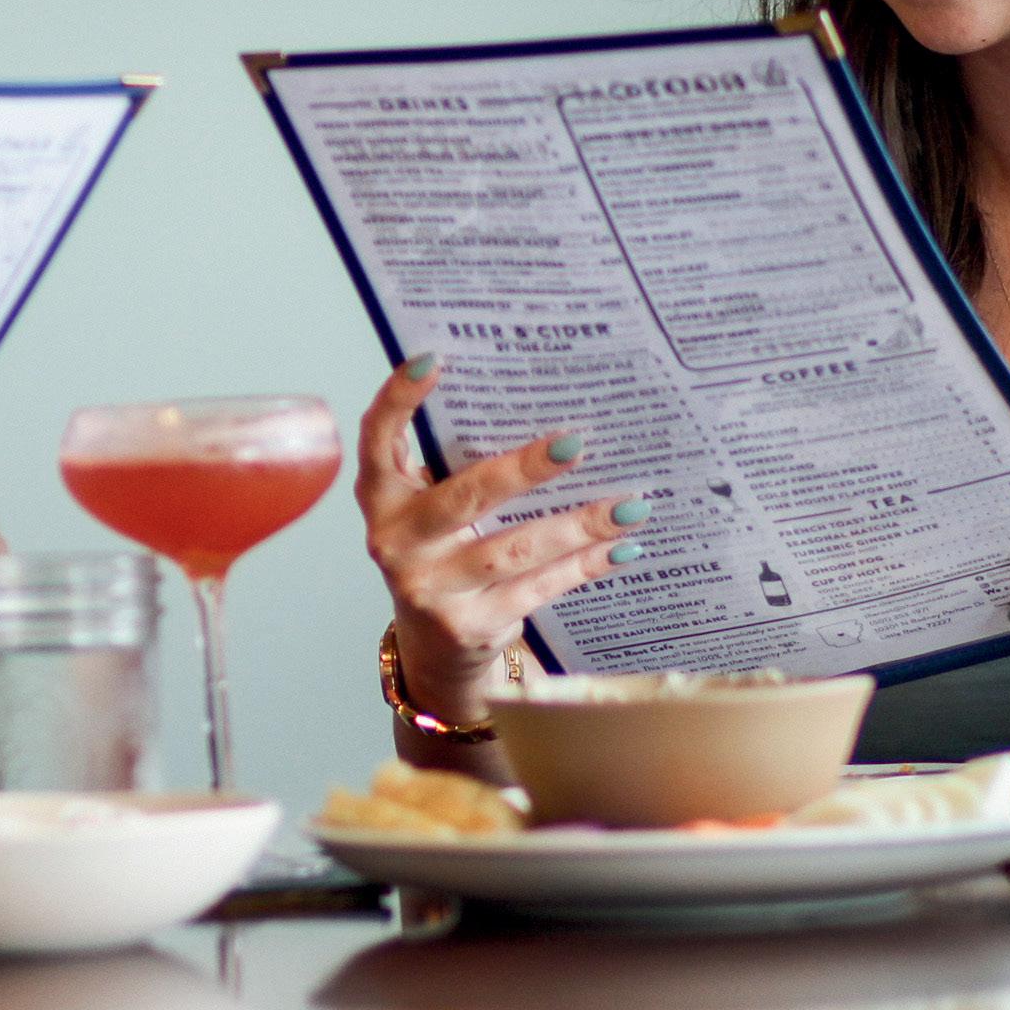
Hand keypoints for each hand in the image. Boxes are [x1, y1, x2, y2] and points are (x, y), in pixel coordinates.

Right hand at [357, 361, 641, 723]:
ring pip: (513, 549)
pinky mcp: (469, 625)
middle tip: (577, 444)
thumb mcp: (430, 510)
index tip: (433, 360)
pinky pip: (538, 587)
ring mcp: (430, 589)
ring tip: (630, 505)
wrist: (434, 649)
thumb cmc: (442, 555)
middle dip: (525, 469)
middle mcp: (396, 542)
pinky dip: (584, 565)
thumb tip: (550, 420)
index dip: (397, 400)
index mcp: (382, 499)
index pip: (379, 440)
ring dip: (578, 525)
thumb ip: (458, 468)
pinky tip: (622, 547)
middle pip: (465, 498)